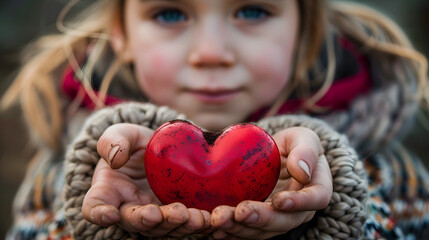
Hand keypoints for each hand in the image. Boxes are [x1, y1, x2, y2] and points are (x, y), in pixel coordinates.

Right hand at [82, 123, 210, 237]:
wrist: (157, 149)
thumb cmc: (133, 143)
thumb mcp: (122, 133)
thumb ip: (113, 141)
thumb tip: (115, 158)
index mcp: (107, 190)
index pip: (94, 206)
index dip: (99, 213)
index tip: (110, 214)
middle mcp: (128, 208)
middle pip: (135, 222)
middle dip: (151, 221)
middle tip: (171, 213)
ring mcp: (153, 214)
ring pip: (162, 228)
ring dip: (178, 225)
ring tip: (196, 218)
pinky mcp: (175, 214)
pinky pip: (183, 223)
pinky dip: (196, 223)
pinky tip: (209, 218)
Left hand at [211, 127, 332, 238]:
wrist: (277, 155)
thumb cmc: (294, 144)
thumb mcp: (303, 138)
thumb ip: (306, 149)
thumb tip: (301, 170)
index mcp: (316, 188)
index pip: (315, 199)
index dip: (299, 203)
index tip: (279, 200)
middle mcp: (298, 210)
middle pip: (284, 221)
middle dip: (260, 219)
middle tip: (240, 212)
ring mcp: (277, 218)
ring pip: (262, 230)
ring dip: (240, 228)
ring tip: (220, 219)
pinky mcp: (257, 221)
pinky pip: (245, 230)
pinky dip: (230, 231)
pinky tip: (214, 228)